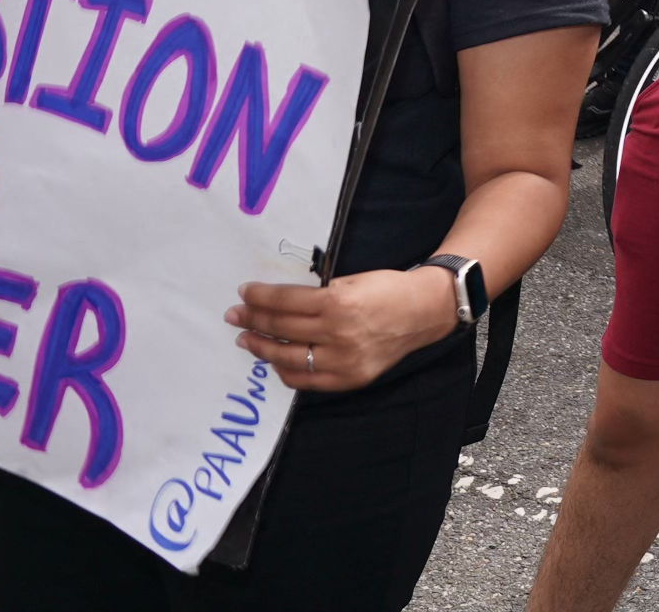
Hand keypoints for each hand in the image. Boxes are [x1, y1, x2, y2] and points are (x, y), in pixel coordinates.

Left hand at [228, 268, 453, 392]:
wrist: (424, 311)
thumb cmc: (387, 288)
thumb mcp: (353, 280)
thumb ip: (319, 294)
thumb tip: (279, 302)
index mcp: (338, 302)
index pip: (286, 301)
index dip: (260, 297)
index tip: (243, 293)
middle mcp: (337, 333)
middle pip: (282, 328)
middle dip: (252, 320)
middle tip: (234, 316)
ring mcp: (342, 360)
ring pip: (288, 357)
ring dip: (261, 348)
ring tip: (245, 340)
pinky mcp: (348, 379)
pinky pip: (305, 380)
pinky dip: (285, 371)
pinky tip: (274, 361)